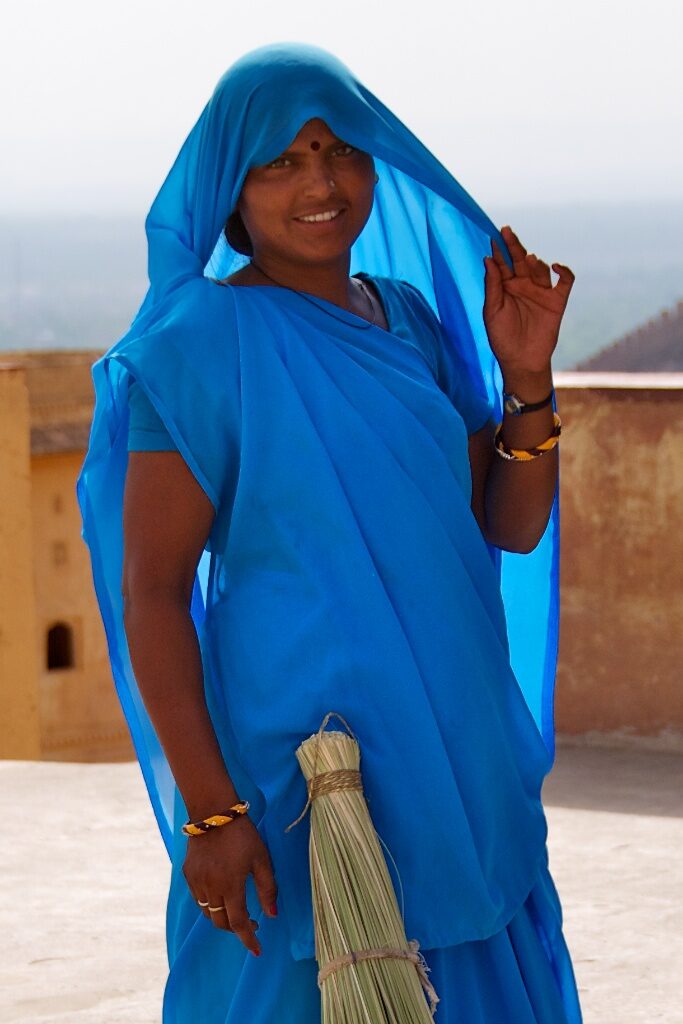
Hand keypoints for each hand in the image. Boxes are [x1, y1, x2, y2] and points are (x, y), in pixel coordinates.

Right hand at [182, 814, 277, 955]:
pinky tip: (221, 893)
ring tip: (236, 908)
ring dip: (222, 917)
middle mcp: (210, 889)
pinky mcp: (188, 874)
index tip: (257, 950)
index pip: (239, 923)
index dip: (248, 939)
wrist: (213, 812)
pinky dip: (210, 903)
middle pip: (221, 922)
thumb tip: (272, 916)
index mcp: (231, 886)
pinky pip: (198, 898)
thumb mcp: (262, 859)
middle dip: (236, 929)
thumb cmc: (243, 835)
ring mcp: (197, 882)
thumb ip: (267, 888)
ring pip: (207, 913)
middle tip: (251, 924)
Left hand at [483, 225, 574, 375]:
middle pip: (520, 260)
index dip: (498, 250)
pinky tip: (556, 266)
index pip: (502, 263)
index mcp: (505, 287)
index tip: (494, 237)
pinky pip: (565, 281)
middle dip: (514, 246)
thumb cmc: (501, 338)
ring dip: (535, 262)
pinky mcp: (557, 301)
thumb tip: (488, 259)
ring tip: (529, 260)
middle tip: (506, 232)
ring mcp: (541, 292)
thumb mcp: (492, 311)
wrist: (521, 361)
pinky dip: (564, 271)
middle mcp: (523, 286)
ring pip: (540, 268)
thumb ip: (492, 285)